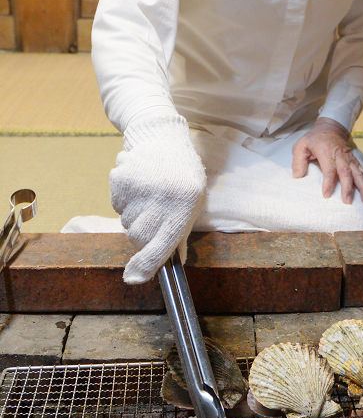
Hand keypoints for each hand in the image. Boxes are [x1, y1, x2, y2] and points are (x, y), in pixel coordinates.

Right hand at [110, 113, 205, 284]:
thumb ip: (180, 236)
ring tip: (149, 193)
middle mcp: (162, 198)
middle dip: (142, 233)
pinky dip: (124, 199)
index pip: (162, 245)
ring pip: (124, 221)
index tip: (132, 278)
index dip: (146, 265)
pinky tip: (138, 184)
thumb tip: (174, 265)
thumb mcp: (191, 204)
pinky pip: (115, 204)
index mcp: (184, 206)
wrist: (164, 138)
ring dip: (133, 214)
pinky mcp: (120, 179)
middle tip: (154, 213)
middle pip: (137, 237)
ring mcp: (139, 187)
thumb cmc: (182, 177)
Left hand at [292, 117, 362, 204]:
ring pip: (360, 174)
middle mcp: (341, 156)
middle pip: (346, 172)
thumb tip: (298, 177)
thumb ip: (298, 161)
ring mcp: (350, 159)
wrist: (330, 128)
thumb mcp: (301, 146)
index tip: (326, 195)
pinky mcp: (356, 162)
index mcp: (326, 151)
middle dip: (348, 188)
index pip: (329, 168)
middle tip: (348, 202)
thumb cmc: (314, 140)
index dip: (328, 181)